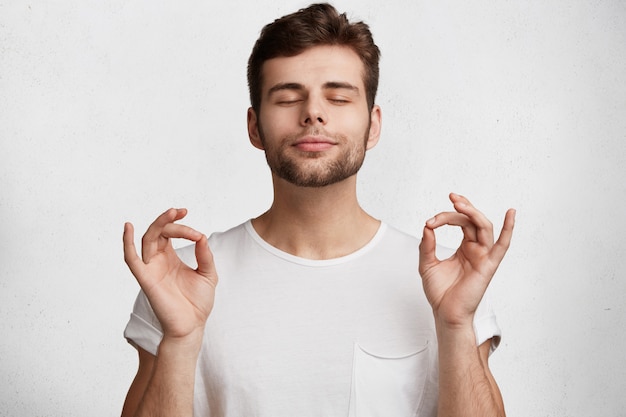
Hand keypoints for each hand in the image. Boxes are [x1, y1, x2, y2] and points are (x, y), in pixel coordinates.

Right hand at [123, 208, 217, 339]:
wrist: (192, 326)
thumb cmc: (198, 303)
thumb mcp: (208, 274)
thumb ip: (204, 255)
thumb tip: (201, 236)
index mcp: (170, 258)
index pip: (170, 233)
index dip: (182, 226)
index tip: (198, 232)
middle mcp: (158, 261)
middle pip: (158, 232)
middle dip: (170, 220)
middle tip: (182, 212)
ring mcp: (151, 269)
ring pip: (148, 239)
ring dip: (159, 224)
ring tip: (172, 213)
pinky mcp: (146, 279)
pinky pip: (131, 259)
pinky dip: (127, 243)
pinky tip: (128, 226)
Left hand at [419, 194, 514, 327]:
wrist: (445, 313)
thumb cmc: (440, 292)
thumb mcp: (427, 264)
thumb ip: (427, 245)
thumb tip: (427, 226)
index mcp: (464, 247)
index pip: (460, 222)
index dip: (445, 217)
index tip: (429, 222)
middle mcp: (476, 249)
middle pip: (471, 221)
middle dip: (460, 209)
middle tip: (450, 199)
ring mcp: (484, 256)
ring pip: (484, 226)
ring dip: (473, 212)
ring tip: (458, 203)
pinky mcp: (488, 265)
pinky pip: (502, 246)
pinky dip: (508, 229)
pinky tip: (511, 213)